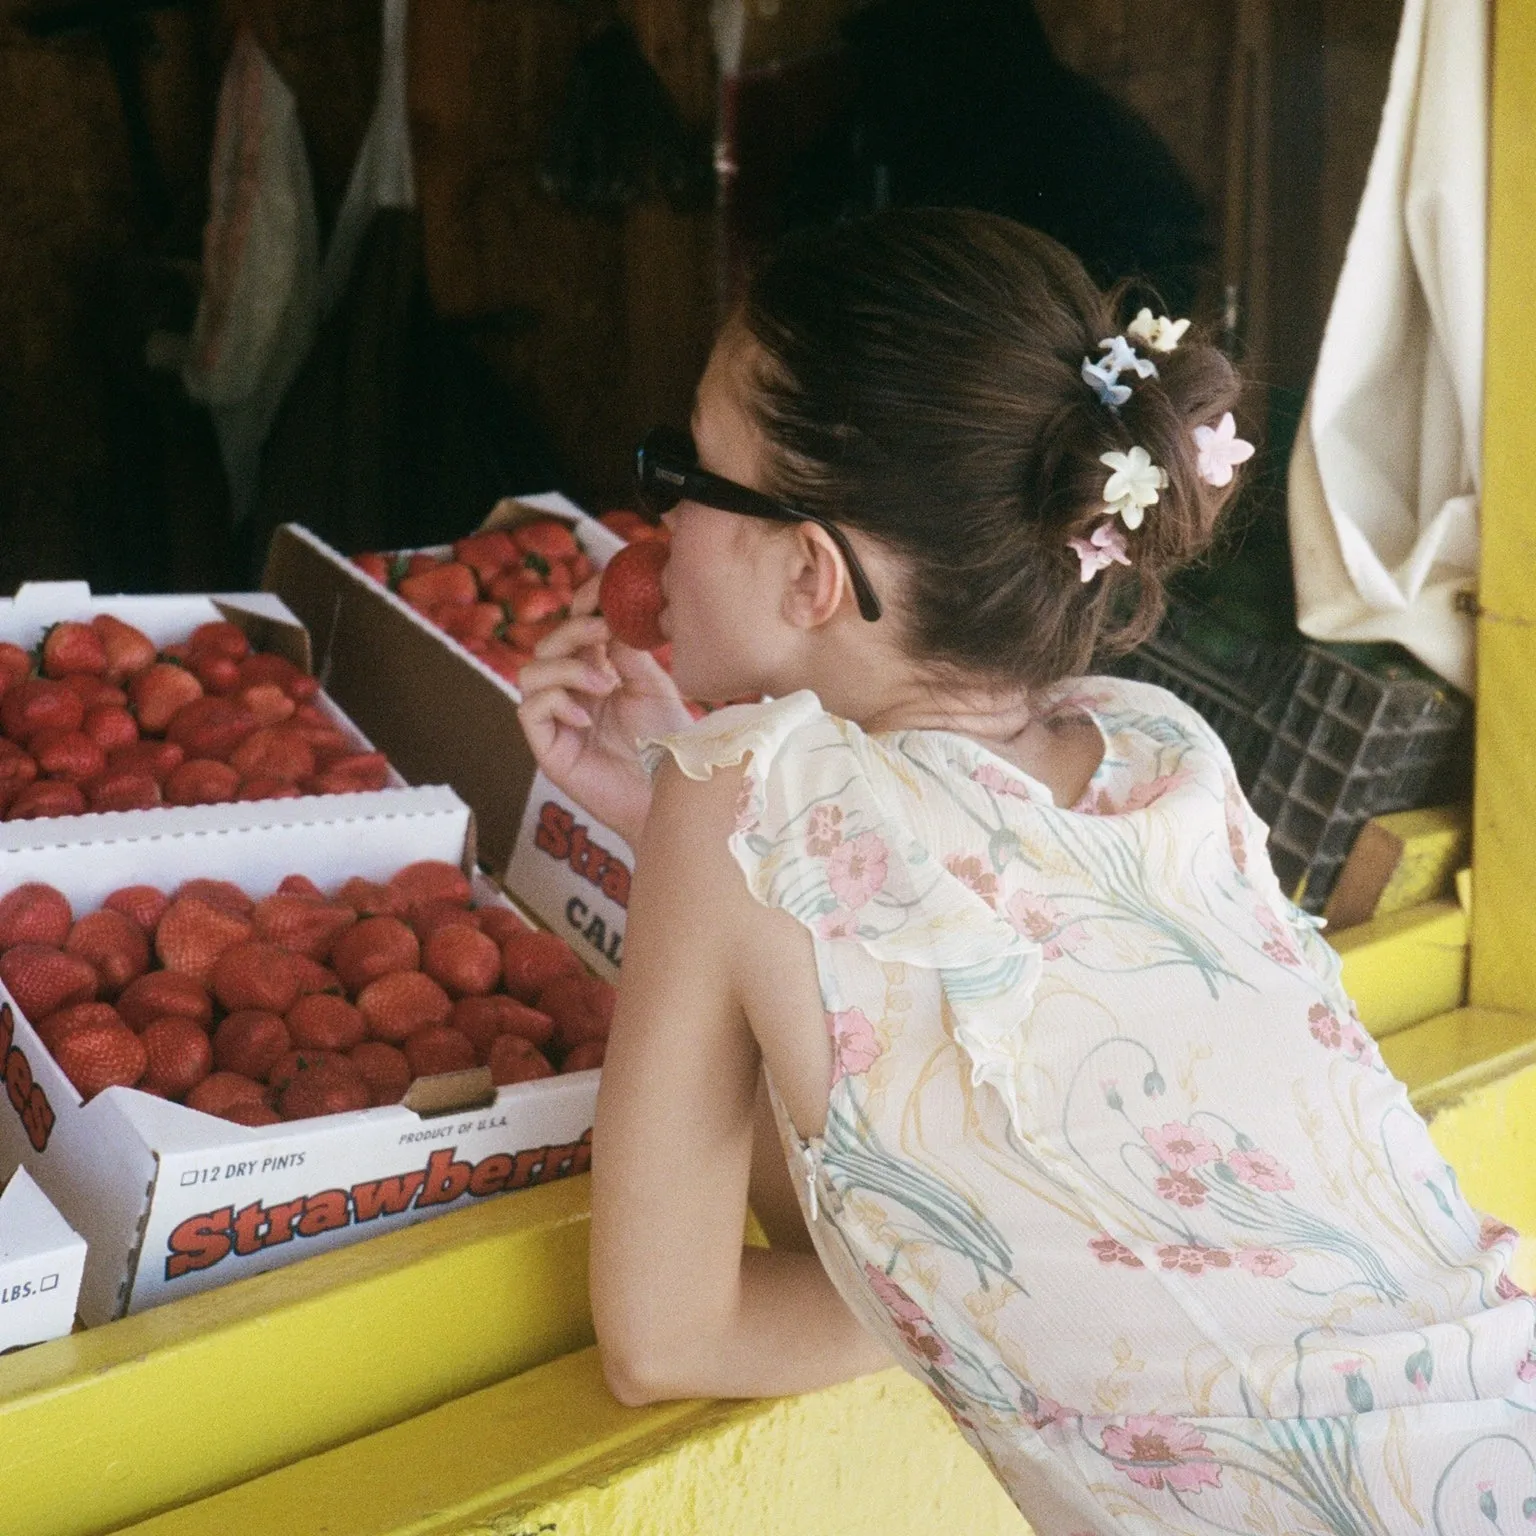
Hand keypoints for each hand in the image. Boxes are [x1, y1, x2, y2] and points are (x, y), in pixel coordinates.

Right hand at [516, 577, 690, 845]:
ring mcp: (557, 722)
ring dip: (566, 669)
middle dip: (572, 632)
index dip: (579, 610)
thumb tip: (610, 614)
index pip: (572, 632)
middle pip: (547, 646)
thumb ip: (629, 651)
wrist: (673, 796)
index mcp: (597, 674)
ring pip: (530, 673)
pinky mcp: (549, 751)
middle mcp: (572, 695)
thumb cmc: (669, 746)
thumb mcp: (653, 686)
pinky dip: (556, 702)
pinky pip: (528, 710)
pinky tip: (588, 717)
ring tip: (604, 685)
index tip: (600, 597)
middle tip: (603, 632)